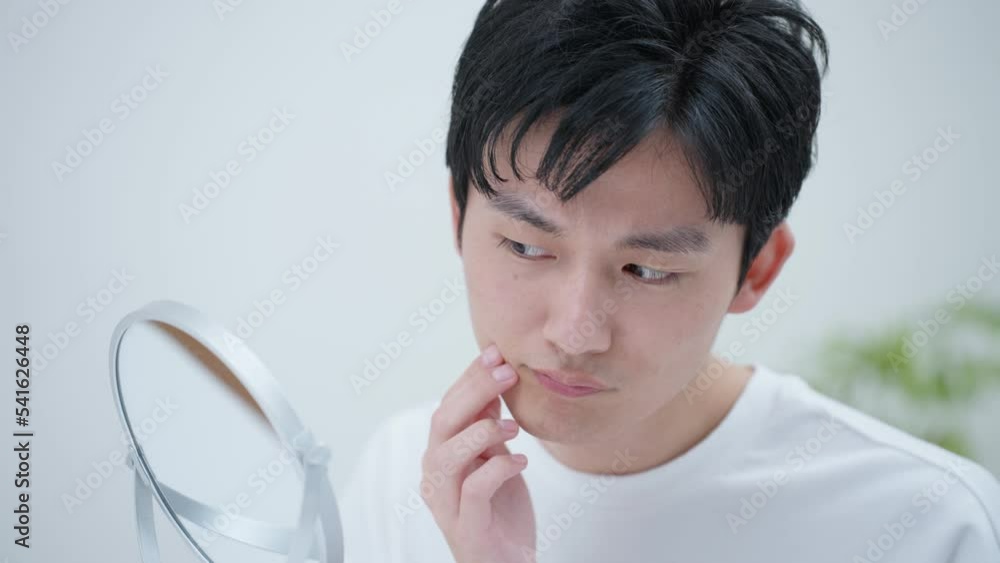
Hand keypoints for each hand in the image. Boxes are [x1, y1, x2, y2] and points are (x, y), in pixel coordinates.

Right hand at [420, 343, 536, 562]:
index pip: (447, 405)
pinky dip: (497, 470)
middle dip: (474, 391)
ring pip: (447, 456)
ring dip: (481, 431)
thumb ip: (488, 425)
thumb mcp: (496, 458)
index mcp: (440, 455)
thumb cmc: (499, 511)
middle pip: (443, 422)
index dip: (469, 377)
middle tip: (507, 372)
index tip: (495, 351)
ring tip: (512, 425)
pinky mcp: (466, 526)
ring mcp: (446, 502)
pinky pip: (473, 490)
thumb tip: (494, 378)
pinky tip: (521, 462)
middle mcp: (435, 476)